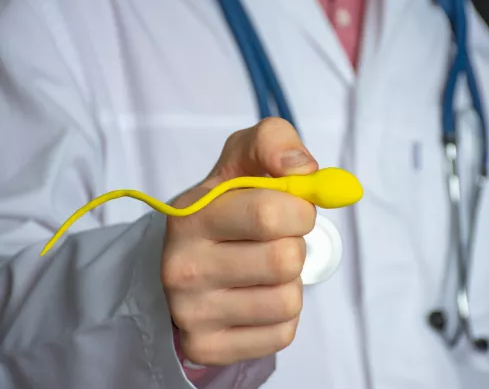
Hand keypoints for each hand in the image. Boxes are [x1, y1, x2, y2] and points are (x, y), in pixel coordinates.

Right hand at [161, 117, 318, 365]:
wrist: (189, 257)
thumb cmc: (227, 204)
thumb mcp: (243, 158)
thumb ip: (274, 142)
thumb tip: (305, 169)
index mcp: (190, 215)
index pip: (270, 214)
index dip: (300, 210)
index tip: (292, 209)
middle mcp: (181, 267)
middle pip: (284, 261)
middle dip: (295, 246)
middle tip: (276, 240)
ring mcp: (191, 313)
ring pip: (287, 301)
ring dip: (290, 282)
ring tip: (263, 270)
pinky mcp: (207, 348)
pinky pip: (282, 333)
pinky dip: (282, 314)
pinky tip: (257, 297)